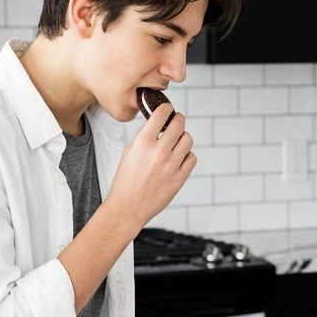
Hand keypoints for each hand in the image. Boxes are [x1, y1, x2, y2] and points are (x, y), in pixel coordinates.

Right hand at [106, 105, 196, 228]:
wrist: (128, 207)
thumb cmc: (125, 181)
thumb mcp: (129, 152)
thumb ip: (145, 138)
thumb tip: (160, 127)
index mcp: (143, 142)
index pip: (161, 114)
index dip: (166, 109)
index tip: (167, 109)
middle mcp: (159, 152)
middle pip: (179, 124)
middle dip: (178, 120)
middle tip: (176, 122)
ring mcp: (171, 165)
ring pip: (188, 139)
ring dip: (183, 137)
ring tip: (177, 142)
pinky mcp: (180, 178)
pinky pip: (192, 158)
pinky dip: (187, 155)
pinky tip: (179, 158)